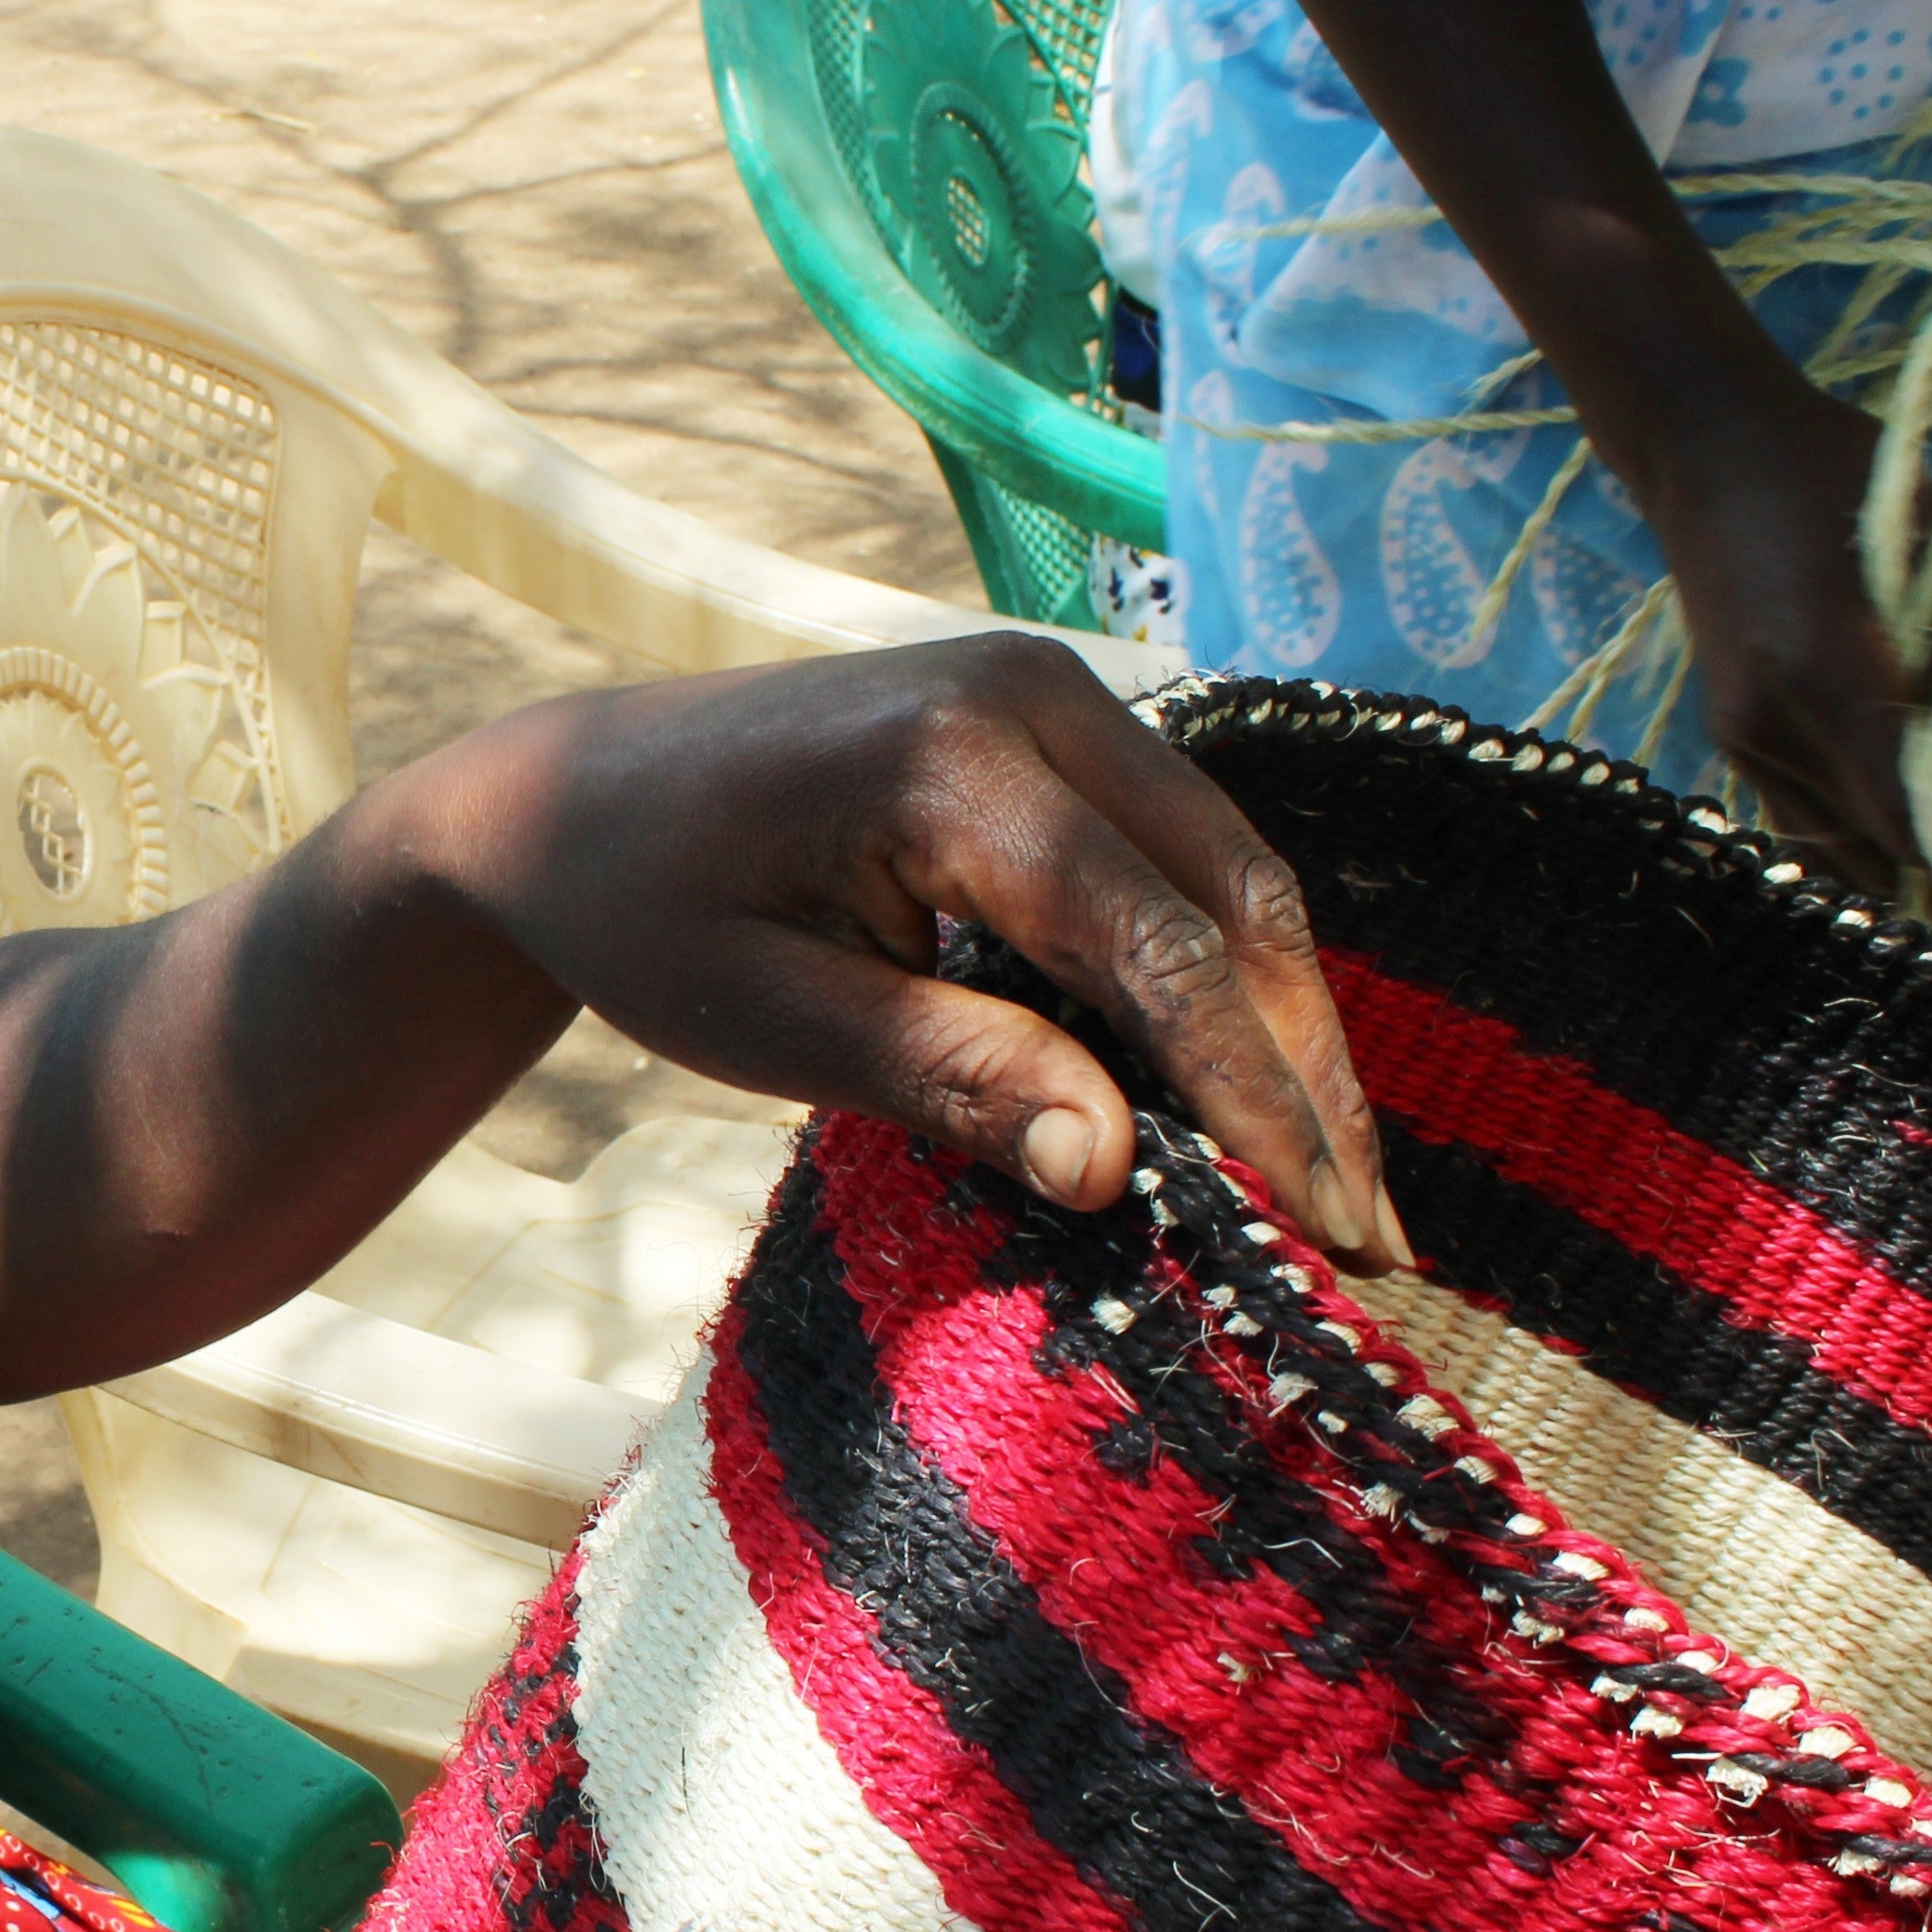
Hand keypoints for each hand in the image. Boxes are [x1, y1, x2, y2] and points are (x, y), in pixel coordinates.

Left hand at [403, 635, 1402, 1268]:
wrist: (562, 799)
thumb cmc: (640, 912)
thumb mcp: (766, 1021)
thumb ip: (947, 1078)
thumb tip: (1117, 1168)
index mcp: (950, 757)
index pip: (1153, 943)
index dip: (1250, 1095)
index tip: (1315, 1228)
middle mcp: (1031, 692)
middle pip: (1231, 897)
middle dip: (1307, 1074)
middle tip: (1368, 1239)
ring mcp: (1053, 692)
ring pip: (1229, 876)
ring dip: (1287, 1030)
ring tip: (1340, 1190)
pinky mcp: (1055, 725)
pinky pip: (1178, 857)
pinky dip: (1227, 977)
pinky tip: (1255, 1095)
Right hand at [1622, 384, 1917, 889]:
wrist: (1709, 450)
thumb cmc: (1837, 477)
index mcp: (1825, 673)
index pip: (1908, 812)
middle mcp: (1772, 725)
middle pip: (1873, 848)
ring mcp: (1741, 735)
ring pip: (1832, 849)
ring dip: (1899, 859)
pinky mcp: (1730, 732)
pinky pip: (1802, 816)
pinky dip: (1857, 831)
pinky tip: (1905, 817)